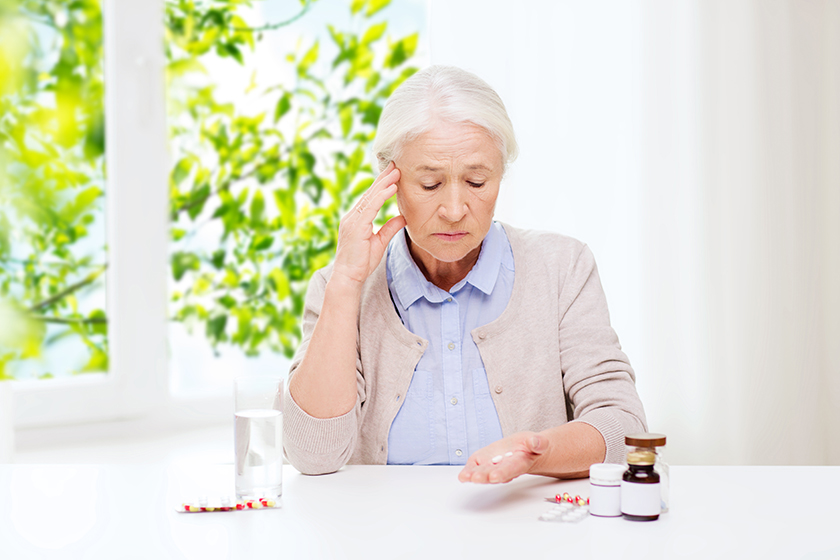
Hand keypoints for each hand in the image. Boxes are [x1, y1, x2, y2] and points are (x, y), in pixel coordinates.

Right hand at [333, 162, 405, 284]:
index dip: (382, 185)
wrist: (349, 277)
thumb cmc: (361, 263)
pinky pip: (371, 207)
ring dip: (384, 183)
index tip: (394, 174)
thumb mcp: (380, 242)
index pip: (371, 198)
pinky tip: (391, 188)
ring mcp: (352, 220)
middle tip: (395, 164)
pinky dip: (381, 196)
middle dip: (383, 178)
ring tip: (397, 171)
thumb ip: (389, 228)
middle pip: (370, 193)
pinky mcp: (355, 226)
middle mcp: (352, 216)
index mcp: (357, 219)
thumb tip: (402, 217)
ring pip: (371, 197)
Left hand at [458, 431, 548, 483]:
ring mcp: (493, 466)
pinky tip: (463, 476)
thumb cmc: (530, 448)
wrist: (524, 451)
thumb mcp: (538, 442)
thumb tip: (536, 442)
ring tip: (465, 477)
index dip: (504, 473)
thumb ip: (538, 443)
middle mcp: (505, 469)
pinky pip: (475, 468)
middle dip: (485, 477)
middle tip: (476, 478)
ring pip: (483, 473)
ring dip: (474, 476)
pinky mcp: (484, 463)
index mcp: (520, 463)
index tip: (496, 476)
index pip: (512, 469)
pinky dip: (468, 472)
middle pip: (494, 474)